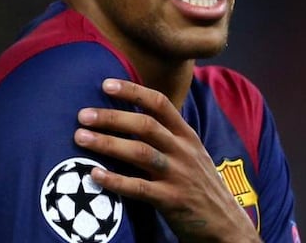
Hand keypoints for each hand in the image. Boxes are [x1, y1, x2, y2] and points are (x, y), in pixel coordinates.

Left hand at [74, 78, 261, 242]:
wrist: (225, 222)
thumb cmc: (200, 185)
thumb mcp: (192, 153)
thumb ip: (168, 136)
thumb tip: (132, 118)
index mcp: (187, 136)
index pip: (160, 104)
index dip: (133, 91)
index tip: (106, 84)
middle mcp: (183, 151)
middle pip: (145, 125)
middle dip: (112, 117)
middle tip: (83, 115)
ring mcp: (178, 175)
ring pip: (140, 152)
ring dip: (107, 143)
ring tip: (80, 137)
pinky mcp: (171, 200)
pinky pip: (139, 188)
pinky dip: (115, 180)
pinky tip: (94, 175)